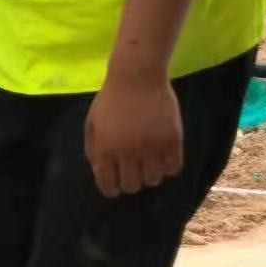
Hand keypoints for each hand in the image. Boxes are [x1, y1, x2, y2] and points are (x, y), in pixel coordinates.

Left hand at [84, 71, 182, 196]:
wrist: (137, 76)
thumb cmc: (111, 99)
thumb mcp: (92, 123)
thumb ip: (93, 149)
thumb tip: (99, 172)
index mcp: (105, 149)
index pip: (109, 185)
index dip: (112, 190)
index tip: (116, 186)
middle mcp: (127, 152)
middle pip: (132, 186)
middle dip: (131, 182)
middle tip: (133, 172)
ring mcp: (151, 147)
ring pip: (153, 180)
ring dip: (150, 175)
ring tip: (148, 163)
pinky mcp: (172, 140)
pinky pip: (173, 168)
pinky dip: (168, 167)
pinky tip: (163, 157)